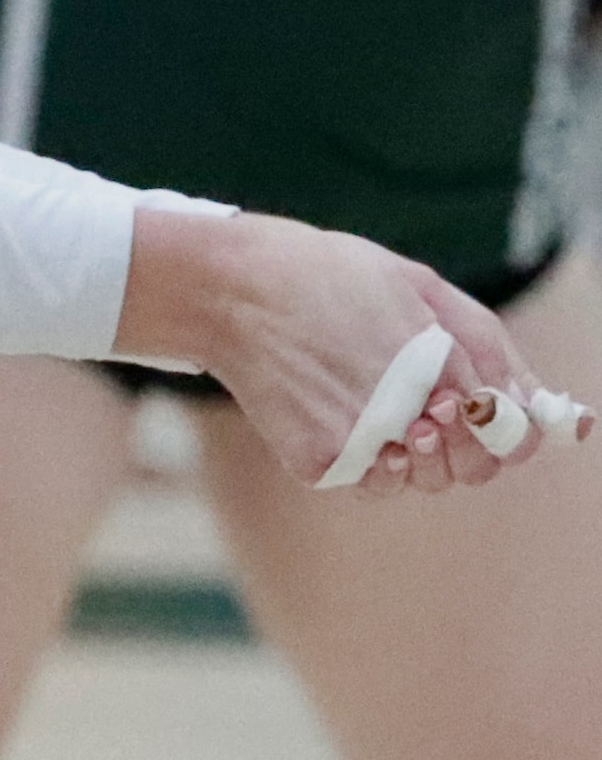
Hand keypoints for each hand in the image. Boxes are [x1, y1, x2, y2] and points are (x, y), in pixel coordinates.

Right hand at [116, 212, 544, 494]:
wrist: (227, 289)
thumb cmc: (326, 276)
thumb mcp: (414, 282)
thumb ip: (484, 343)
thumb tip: (533, 403)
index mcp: (437, 362)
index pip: (507, 430)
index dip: (500, 424)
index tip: (474, 407)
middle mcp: (405, 409)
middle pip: (470, 469)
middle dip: (459, 444)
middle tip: (422, 407)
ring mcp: (361, 442)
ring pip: (417, 481)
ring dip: (409, 453)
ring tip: (371, 404)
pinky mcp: (320, 462)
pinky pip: (365, 483)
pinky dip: (360, 460)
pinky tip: (334, 412)